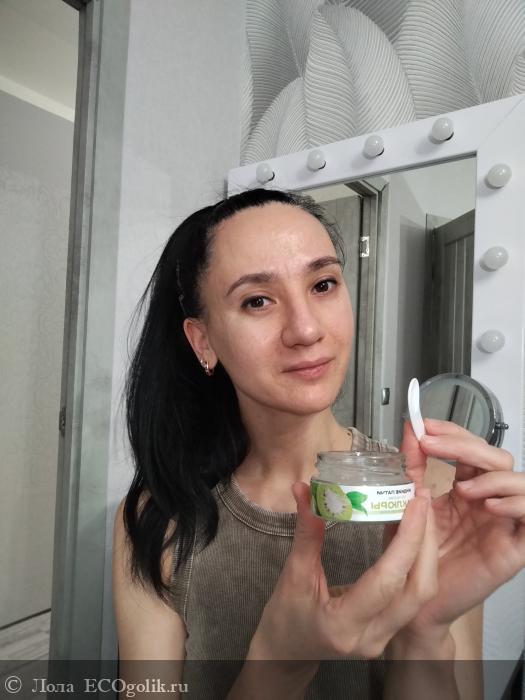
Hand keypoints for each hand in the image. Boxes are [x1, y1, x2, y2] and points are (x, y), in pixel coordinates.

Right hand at [248, 481, 437, 661]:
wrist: (286, 652)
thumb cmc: (285, 616)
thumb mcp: (292, 574)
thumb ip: (307, 533)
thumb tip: (304, 489)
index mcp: (343, 624)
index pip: (386, 581)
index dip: (406, 540)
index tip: (414, 503)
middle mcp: (371, 636)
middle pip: (417, 590)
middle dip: (425, 541)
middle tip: (422, 498)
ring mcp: (384, 638)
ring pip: (422, 594)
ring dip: (425, 550)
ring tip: (421, 510)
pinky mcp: (389, 631)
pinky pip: (413, 595)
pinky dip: (417, 561)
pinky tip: (412, 533)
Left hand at [394, 418, 524, 636]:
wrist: (415, 600)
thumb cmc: (414, 552)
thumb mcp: (410, 501)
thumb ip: (412, 466)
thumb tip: (411, 428)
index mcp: (465, 486)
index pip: (471, 446)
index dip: (452, 431)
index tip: (424, 426)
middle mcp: (488, 499)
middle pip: (496, 457)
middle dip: (465, 445)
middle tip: (432, 445)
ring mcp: (503, 521)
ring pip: (521, 482)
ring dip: (492, 476)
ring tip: (461, 489)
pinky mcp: (515, 547)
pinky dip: (517, 503)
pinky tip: (489, 506)